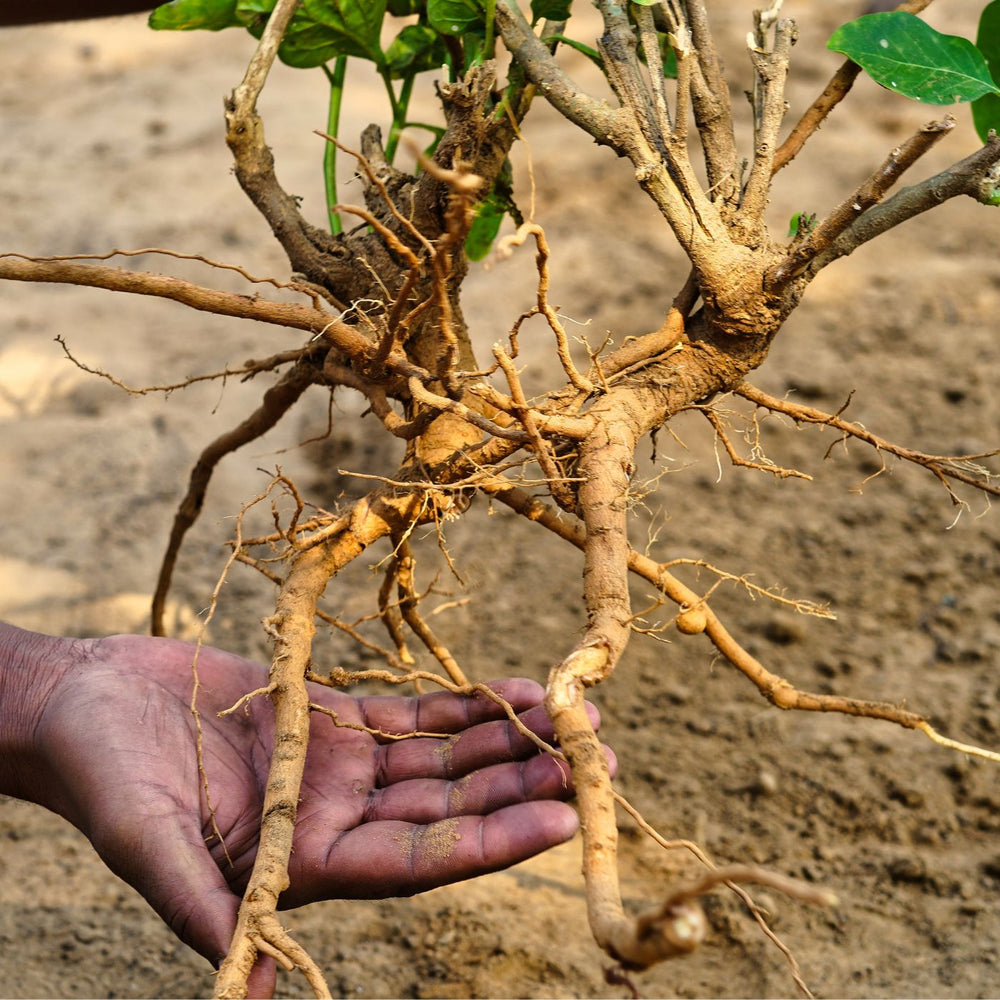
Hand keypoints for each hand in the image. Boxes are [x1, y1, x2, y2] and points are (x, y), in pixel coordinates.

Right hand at [23, 633, 610, 993]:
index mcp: (306, 863)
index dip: (494, 841)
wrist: (85, 705)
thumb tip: (255, 990)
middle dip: (524, 787)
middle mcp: (337, 818)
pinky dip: (466, 705)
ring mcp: (341, 764)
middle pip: (452, 810)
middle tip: (601, 764)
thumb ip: (206, 908)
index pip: (422, 860)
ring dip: (510, 742)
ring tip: (578, 719)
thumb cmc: (102, 778)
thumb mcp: (147, 845)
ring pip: (446, 759)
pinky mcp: (331, 715)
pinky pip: (415, 713)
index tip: (564, 816)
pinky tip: (513, 690)